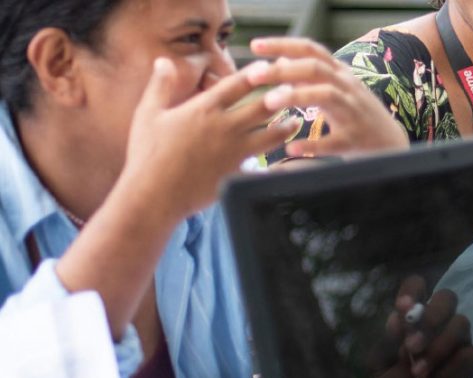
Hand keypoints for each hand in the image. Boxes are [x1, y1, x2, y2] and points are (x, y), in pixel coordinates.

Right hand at [117, 58, 295, 223]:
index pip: (236, 84)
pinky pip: (266, 166)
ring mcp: (234, 151)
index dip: (255, 73)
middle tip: (294, 89)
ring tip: (295, 122)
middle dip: (281, 96)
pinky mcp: (238, 172)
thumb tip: (163, 61)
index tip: (269, 67)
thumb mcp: (148, 114)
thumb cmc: (148, 153)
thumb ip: (160, 86)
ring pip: (271, 134)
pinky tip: (288, 159)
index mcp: (204, 108)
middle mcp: (224, 126)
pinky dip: (279, 162)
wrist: (155, 193)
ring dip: (285, 126)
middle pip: (262, 107)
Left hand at [246, 37, 408, 157]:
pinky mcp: (355, 140)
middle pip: (315, 68)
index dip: (283, 44)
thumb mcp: (335, 90)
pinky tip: (291, 149)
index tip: (255, 46)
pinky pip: (333, 141)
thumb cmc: (357, 115)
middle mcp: (348, 88)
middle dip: (282, 70)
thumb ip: (309, 77)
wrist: (392, 144)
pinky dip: (312, 145)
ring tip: (269, 102)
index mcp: (340, 74)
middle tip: (253, 75)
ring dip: (296, 96)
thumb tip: (280, 60)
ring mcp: (354, 113)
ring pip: (326, 95)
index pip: (311, 50)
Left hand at [371, 276, 472, 377]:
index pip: (417, 286)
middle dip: (431, 318)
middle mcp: (437, 322)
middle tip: (412, 345)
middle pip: (447, 298)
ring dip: (438, 349)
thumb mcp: (379, 364)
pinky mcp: (469, 359)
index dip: (413, 291)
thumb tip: (398, 318)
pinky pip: (469, 353)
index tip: (403, 306)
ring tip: (417, 372)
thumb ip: (389, 341)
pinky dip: (449, 368)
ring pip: (461, 324)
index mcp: (411, 316)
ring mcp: (456, 339)